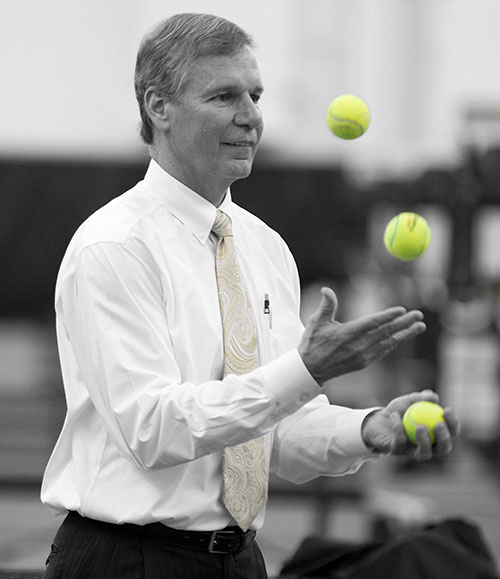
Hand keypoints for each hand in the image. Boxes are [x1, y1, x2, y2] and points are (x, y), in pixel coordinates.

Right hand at [298, 287, 426, 384]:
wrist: (310, 370)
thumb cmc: (312, 343)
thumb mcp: (315, 322)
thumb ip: (325, 306)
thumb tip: (326, 290)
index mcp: (347, 334)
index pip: (372, 323)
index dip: (387, 316)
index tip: (401, 310)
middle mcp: (357, 346)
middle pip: (385, 332)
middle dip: (404, 323)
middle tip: (418, 316)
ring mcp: (362, 356)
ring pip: (388, 343)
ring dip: (404, 334)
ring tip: (419, 326)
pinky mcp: (364, 362)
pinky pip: (383, 351)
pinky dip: (394, 343)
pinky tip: (402, 337)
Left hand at [361, 390, 460, 460]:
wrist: (378, 418)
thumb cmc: (400, 410)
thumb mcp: (411, 400)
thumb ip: (422, 397)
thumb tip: (434, 397)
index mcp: (436, 434)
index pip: (451, 431)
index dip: (453, 423)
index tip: (447, 410)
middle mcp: (428, 446)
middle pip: (443, 448)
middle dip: (444, 438)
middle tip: (439, 425)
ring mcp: (413, 451)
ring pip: (425, 453)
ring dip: (425, 441)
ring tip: (421, 427)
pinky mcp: (397, 451)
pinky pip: (400, 442)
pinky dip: (398, 428)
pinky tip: (394, 416)